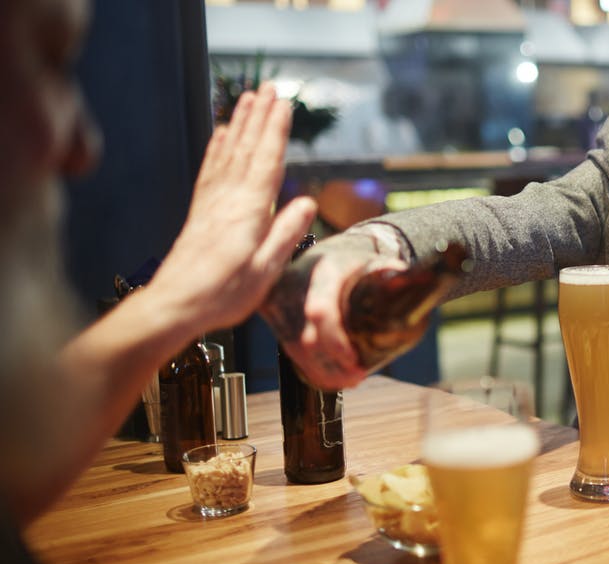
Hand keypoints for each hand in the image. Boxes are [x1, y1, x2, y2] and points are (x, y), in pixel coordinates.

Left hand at [146, 83, 315, 332]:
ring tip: (247, 99)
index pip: (267, 162)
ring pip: (229, 153)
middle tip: (268, 87)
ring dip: (240, 124)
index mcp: (248, 212)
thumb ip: (286, 235)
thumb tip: (308, 204)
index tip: (284, 104)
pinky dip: (218, 147)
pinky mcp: (200, 212)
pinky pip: (211, 170)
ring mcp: (211, 203)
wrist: (174, 305)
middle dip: (259, 116)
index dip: (276, 131)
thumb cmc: (222, 294)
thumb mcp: (265, 271)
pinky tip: (221, 135)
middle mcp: (228, 200)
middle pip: (247, 149)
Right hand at [259, 238, 407, 389]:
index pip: (321, 311)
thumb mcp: (375, 261)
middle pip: (305, 338)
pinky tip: (330, 378)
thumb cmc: (355, 260)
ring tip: (351, 379)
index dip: (335, 341)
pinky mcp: (276, 317)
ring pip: (295, 349)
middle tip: (358, 376)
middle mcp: (296, 286)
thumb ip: (397, 275)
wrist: (325, 253)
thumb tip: (419, 285)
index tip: (355, 361)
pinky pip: (289, 350)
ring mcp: (281, 303)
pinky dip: (309, 368)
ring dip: (323, 371)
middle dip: (332, 364)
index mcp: (323, 271)